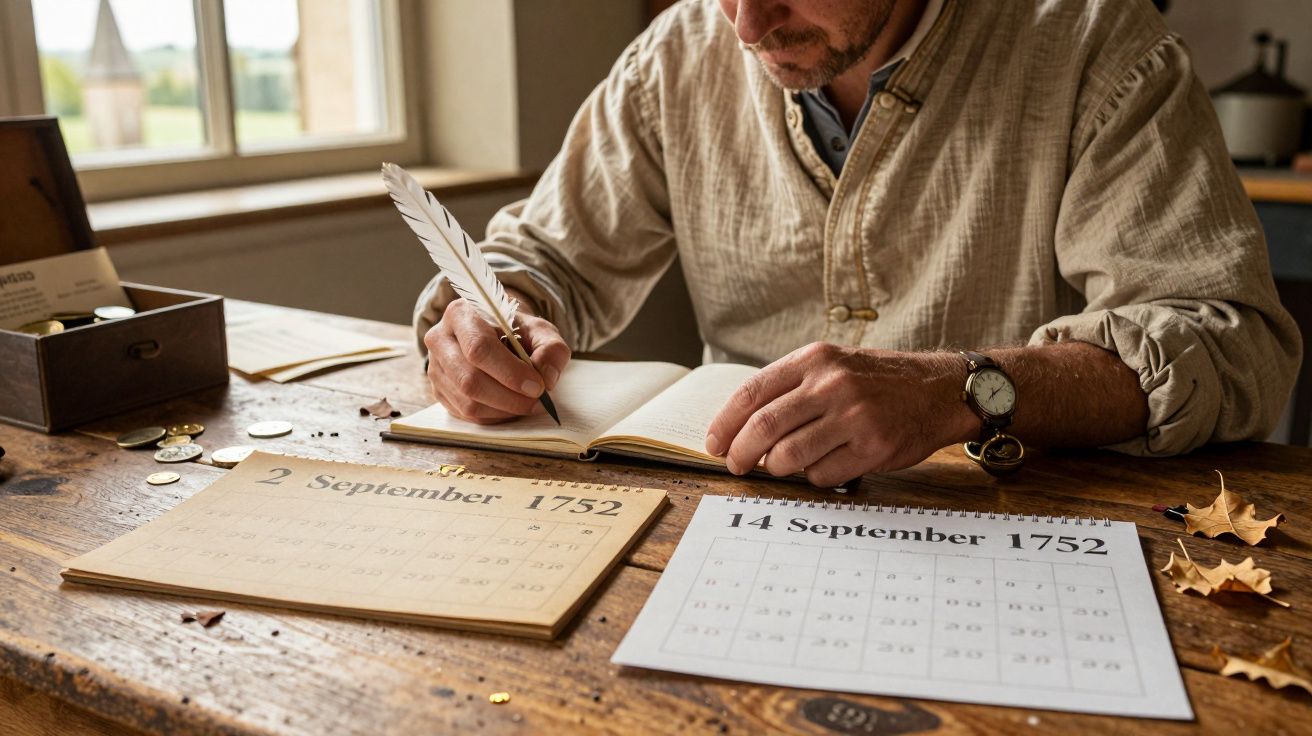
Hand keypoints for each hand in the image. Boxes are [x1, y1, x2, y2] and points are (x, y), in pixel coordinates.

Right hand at [424, 296, 570, 423]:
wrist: (495, 334)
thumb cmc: (516, 331)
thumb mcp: (540, 331)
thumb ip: (551, 349)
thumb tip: (547, 378)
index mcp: (462, 314)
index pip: (479, 348)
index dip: (510, 372)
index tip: (537, 386)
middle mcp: (440, 339)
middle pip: (469, 379)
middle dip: (509, 397)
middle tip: (538, 401)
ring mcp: (435, 367)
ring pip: (467, 402)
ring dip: (504, 410)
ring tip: (528, 404)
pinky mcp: (438, 390)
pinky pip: (466, 414)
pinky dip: (494, 417)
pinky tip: (511, 407)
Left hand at [705, 343, 974, 485]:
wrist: (938, 391)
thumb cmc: (877, 381)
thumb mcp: (833, 365)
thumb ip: (791, 388)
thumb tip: (739, 427)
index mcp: (815, 360)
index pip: (752, 392)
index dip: (725, 423)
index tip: (714, 443)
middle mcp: (832, 385)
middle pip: (764, 427)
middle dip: (740, 454)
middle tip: (735, 466)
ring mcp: (854, 417)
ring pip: (789, 456)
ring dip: (776, 468)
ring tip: (781, 465)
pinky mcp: (872, 447)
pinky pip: (822, 474)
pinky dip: (814, 476)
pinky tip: (824, 465)